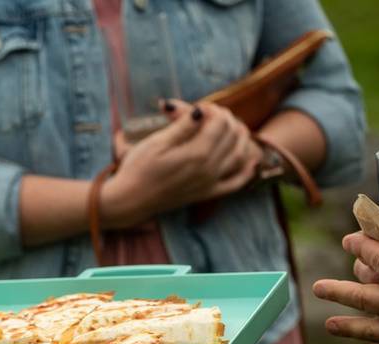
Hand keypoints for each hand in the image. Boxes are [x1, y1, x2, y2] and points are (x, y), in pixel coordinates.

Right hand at [102, 100, 260, 228]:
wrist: (130, 200)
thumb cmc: (138, 169)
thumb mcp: (157, 142)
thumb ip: (182, 126)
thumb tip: (200, 111)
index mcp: (197, 153)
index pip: (220, 122)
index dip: (212, 109)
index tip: (198, 107)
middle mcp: (209, 169)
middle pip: (233, 135)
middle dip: (226, 119)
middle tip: (210, 115)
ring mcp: (210, 183)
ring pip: (240, 155)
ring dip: (240, 137)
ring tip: (229, 127)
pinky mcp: (206, 194)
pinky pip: (236, 183)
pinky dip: (246, 170)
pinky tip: (249, 160)